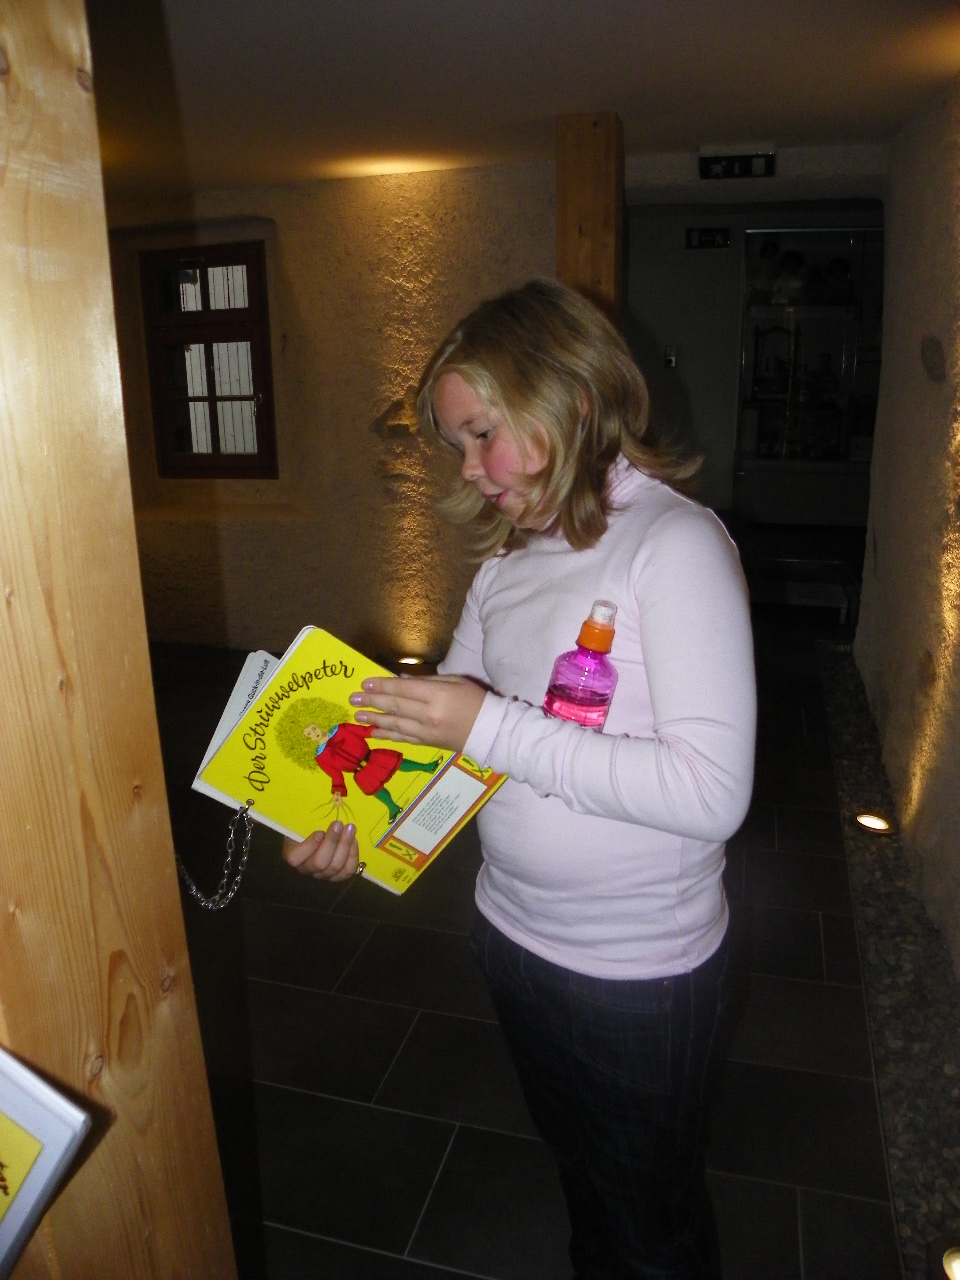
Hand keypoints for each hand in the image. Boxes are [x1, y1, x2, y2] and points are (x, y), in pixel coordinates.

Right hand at [283, 822, 358, 880]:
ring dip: (344, 846)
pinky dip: (352, 855)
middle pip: (319, 863)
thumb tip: (306, 803)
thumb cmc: (308, 823)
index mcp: (292, 854)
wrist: (320, 831)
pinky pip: (347, 870)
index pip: (295, 858)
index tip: (319, 832)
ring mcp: (322, 874)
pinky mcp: (338, 875)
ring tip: (350, 828)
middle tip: (339, 824)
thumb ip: (302, 817)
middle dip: (331, 842)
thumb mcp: (301, 819)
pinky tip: (354, 841)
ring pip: (335, 867)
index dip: (308, 847)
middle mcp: (306, 869)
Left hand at [349, 674, 485, 752]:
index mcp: (437, 696)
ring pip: (395, 724)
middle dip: (372, 702)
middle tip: (353, 699)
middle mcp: (429, 715)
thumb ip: (426, 681)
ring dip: (374, 719)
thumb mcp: (455, 681)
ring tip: (358, 715)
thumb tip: (400, 681)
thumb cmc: (475, 700)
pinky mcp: (427, 743)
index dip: (382, 686)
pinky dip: (387, 735)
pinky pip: (403, 738)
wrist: (490, 730)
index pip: (403, 690)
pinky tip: (374, 732)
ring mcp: (427, 732)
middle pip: (395, 706)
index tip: (365, 684)